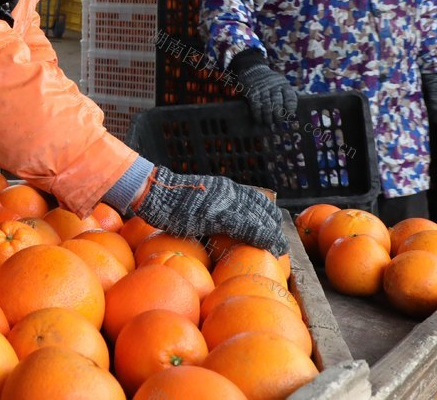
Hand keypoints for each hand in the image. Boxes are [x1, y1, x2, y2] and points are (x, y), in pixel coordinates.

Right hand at [133, 167, 287, 256]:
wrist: (155, 193)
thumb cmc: (170, 201)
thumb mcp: (198, 200)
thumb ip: (211, 209)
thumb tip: (218, 228)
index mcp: (226, 188)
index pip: (257, 200)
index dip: (269, 216)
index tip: (275, 231)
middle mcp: (230, 191)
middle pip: (263, 209)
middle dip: (275, 227)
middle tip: (281, 245)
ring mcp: (225, 201)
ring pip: (260, 217)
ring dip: (272, 234)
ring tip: (279, 248)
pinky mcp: (218, 215)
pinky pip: (247, 226)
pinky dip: (262, 236)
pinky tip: (270, 246)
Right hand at [235, 63, 297, 124]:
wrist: (252, 69)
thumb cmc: (269, 81)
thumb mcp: (280, 83)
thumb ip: (285, 95)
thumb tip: (290, 114)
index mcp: (284, 84)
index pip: (290, 98)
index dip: (291, 109)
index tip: (290, 117)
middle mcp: (274, 86)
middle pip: (278, 104)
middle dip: (278, 117)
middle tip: (278, 126)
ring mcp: (262, 89)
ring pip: (267, 106)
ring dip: (268, 118)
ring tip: (269, 126)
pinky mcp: (252, 92)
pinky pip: (256, 105)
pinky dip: (257, 114)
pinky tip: (259, 120)